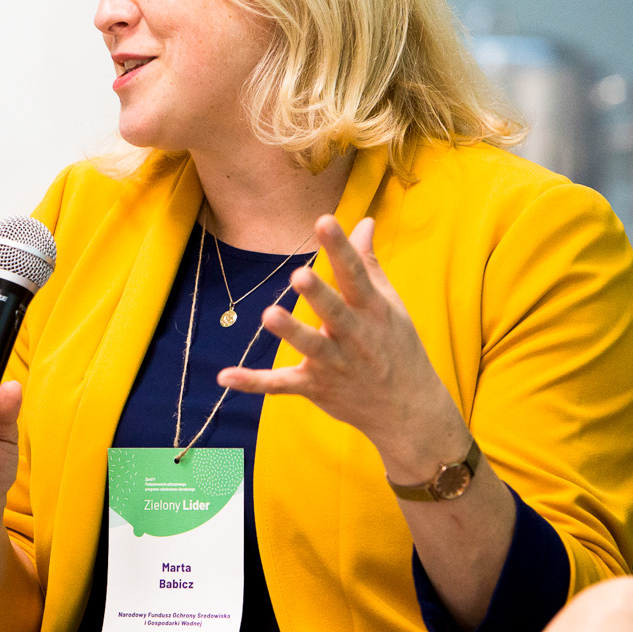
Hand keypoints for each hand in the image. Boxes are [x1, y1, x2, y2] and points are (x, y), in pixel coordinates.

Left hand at [217, 215, 468, 479]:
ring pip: (311, 347)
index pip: (354, 274)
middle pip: (334, 312)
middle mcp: (354, 336)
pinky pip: (281, 384)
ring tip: (269, 315)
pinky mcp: (315, 386)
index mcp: (372, 310)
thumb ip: (368, 263)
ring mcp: (334, 364)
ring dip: (291, 332)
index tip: (325, 221)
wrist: (408, 410)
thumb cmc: (396, 347)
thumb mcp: (389, 304)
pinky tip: (224, 376)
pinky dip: (253, 382)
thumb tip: (365, 221)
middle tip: (299, 274)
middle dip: (319, 295)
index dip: (340, 248)